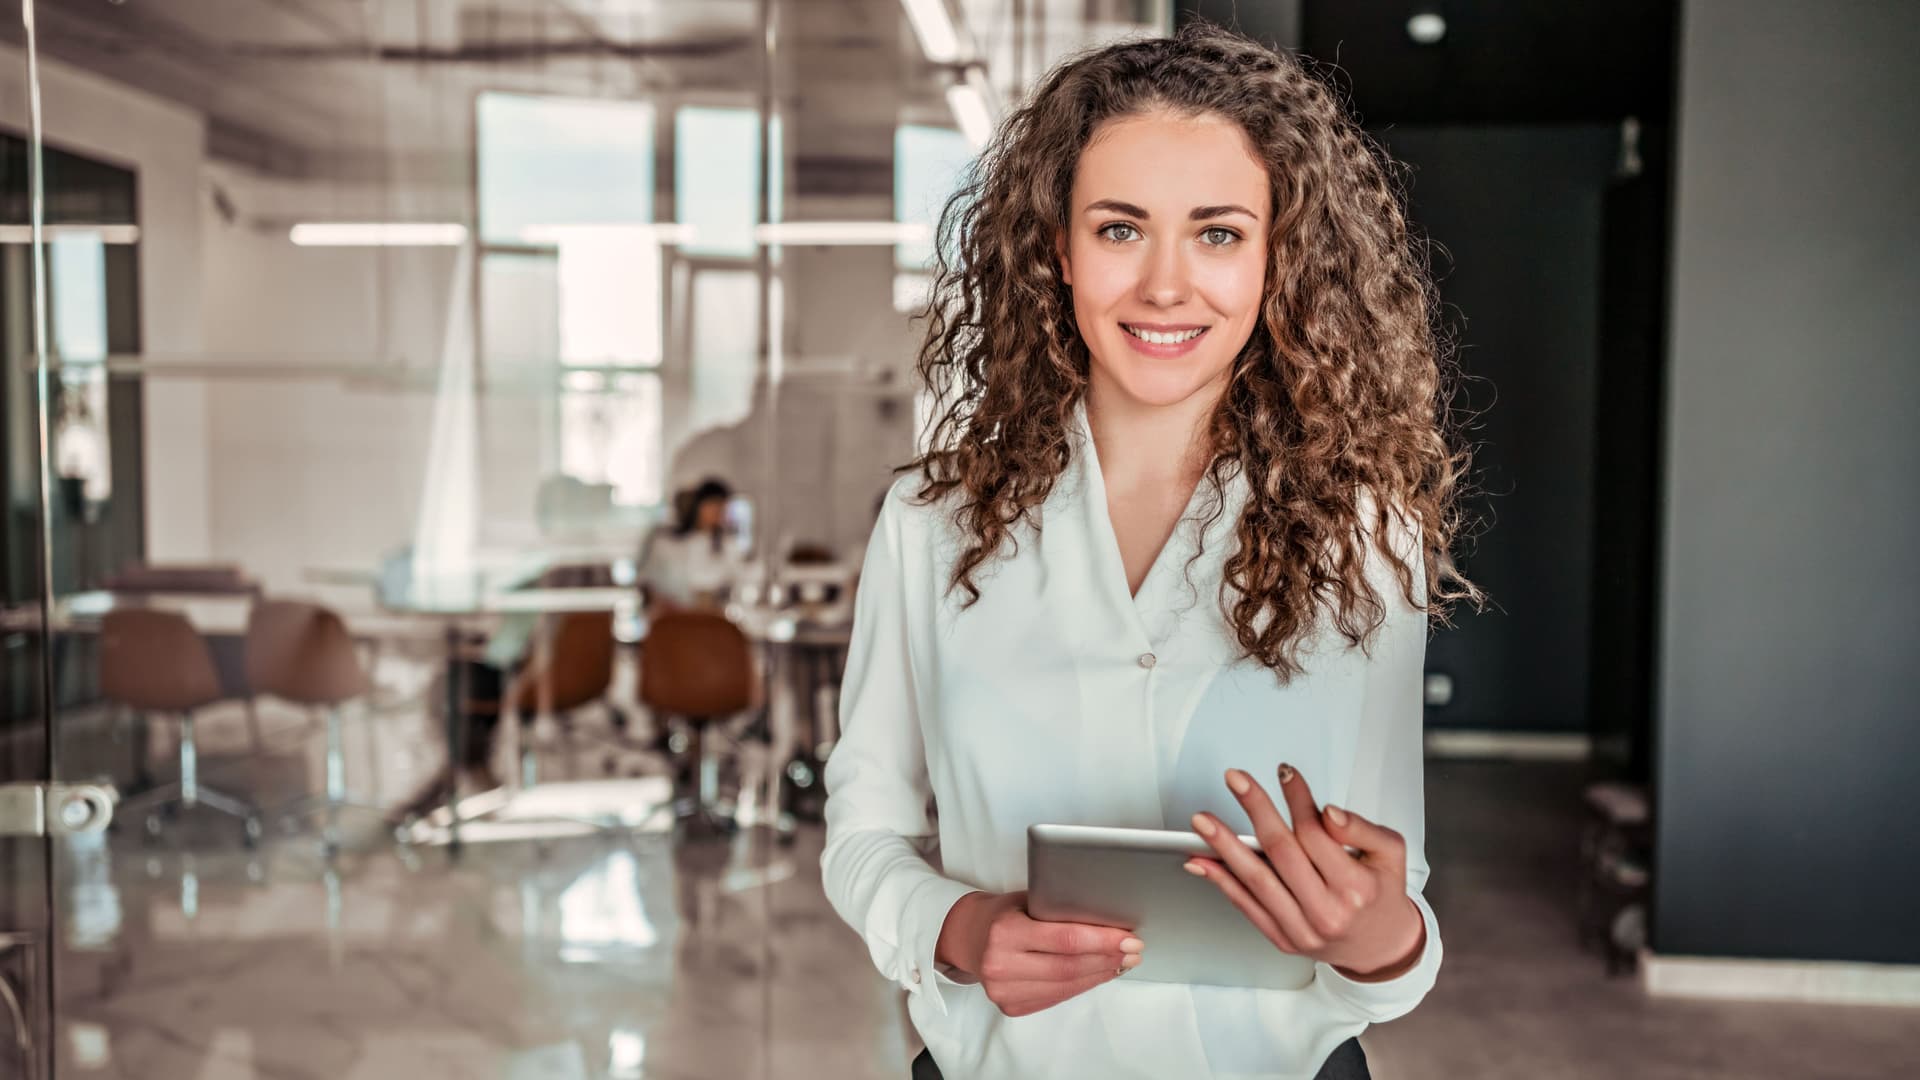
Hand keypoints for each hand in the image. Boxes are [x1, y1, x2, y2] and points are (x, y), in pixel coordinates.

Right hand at [935, 890, 1143, 1016]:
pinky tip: (1098, 973)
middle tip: (1134, 951)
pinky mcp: (1011, 1006)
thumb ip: (1057, 910)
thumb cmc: (1002, 914)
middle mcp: (1001, 964)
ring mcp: (1004, 991)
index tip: (1128, 938)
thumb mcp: (1025, 900)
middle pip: (1069, 967)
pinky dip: (1083, 985)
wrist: (967, 937)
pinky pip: (1056, 997)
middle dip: (1107, 959)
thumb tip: (1108, 921)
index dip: (1102, 942)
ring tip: (1122, 962)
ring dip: (1100, 974)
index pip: (1065, 940)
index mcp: (1005, 932)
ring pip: (1066, 986)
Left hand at [1186, 765, 1425, 980]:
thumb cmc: (1381, 894)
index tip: (1285, 773)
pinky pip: (1246, 906)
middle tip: (1236, 779)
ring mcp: (1301, 929)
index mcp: (1355, 887)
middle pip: (1282, 851)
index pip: (1316, 834)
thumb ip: (1361, 828)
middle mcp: (1327, 911)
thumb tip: (1328, 812)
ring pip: (1256, 880)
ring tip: (1203, 821)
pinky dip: (1221, 881)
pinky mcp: (1281, 938)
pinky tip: (1202, 860)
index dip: (1297, 799)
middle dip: (1255, 809)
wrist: (1379, 947)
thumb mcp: (1389, 853)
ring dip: (1224, 846)